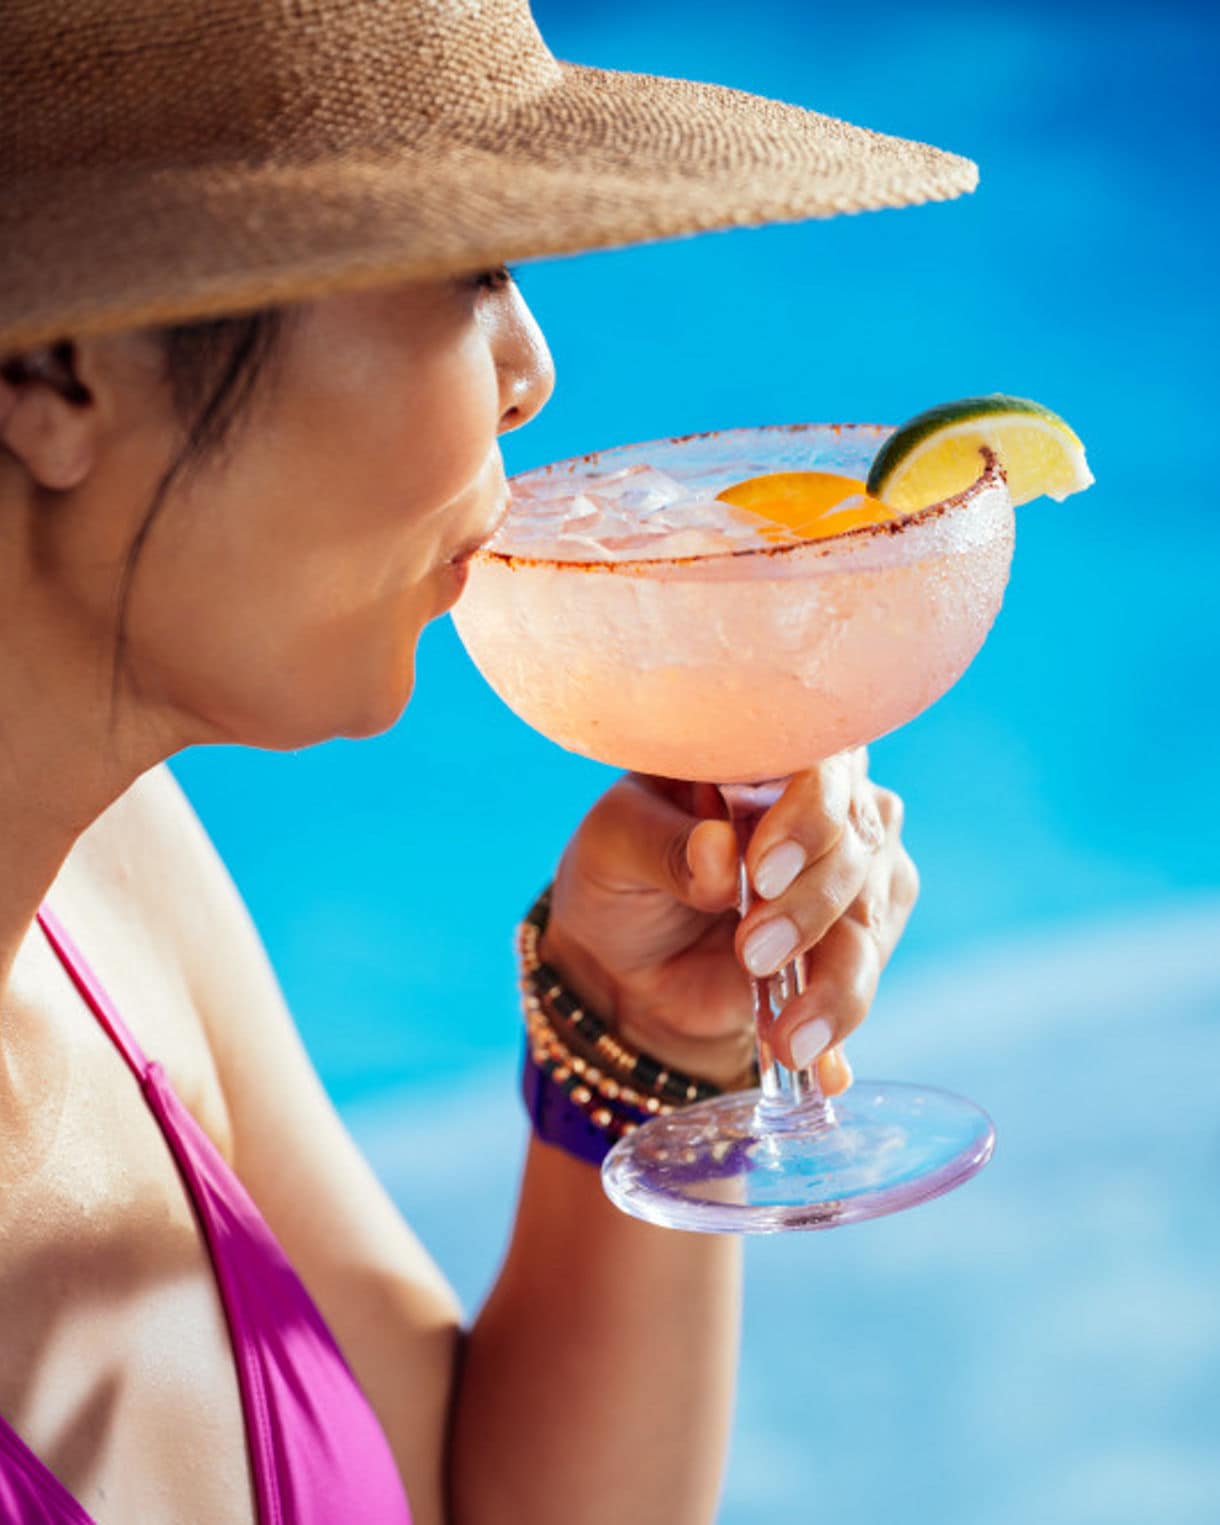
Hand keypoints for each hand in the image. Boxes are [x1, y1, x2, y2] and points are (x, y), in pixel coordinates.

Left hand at [538, 750, 918, 1096]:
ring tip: (788, 1033)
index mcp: (765, 754)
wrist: (622, 970)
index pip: (819, 759)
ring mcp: (848, 873)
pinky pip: (867, 975)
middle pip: (856, 839)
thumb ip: (663, 844)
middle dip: (810, 903)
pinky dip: (841, 1018)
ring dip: (835, 976)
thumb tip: (721, 852)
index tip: (763, 870)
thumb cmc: (617, 879)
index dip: (807, 813)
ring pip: (873, 912)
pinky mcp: (854, 940)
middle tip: (751, 951)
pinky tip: (823, 1068)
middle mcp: (822, 803)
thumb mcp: (612, 848)